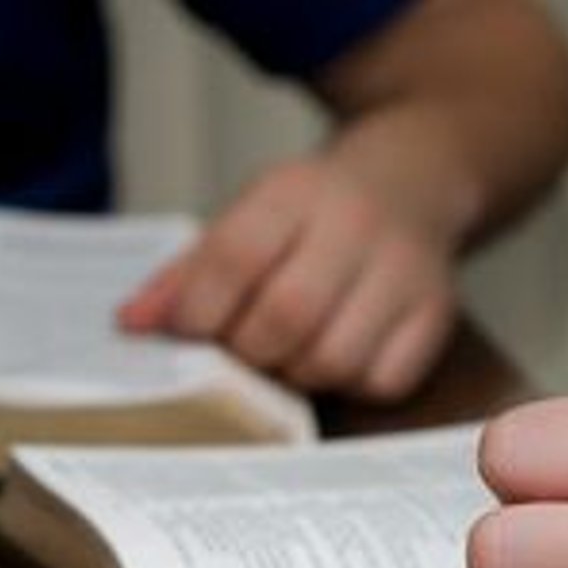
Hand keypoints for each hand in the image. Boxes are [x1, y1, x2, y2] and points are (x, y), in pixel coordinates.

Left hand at [117, 153, 456, 400]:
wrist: (411, 183)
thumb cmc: (310, 216)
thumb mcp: (246, 219)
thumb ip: (186, 274)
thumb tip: (131, 326)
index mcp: (294, 192)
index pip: (235, 257)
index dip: (199, 310)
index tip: (185, 333)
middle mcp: (356, 224)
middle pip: (286, 315)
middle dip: (246, 351)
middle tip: (237, 352)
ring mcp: (405, 271)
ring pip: (333, 358)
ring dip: (294, 374)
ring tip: (284, 354)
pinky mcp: (436, 315)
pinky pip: (379, 381)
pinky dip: (345, 384)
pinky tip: (333, 356)